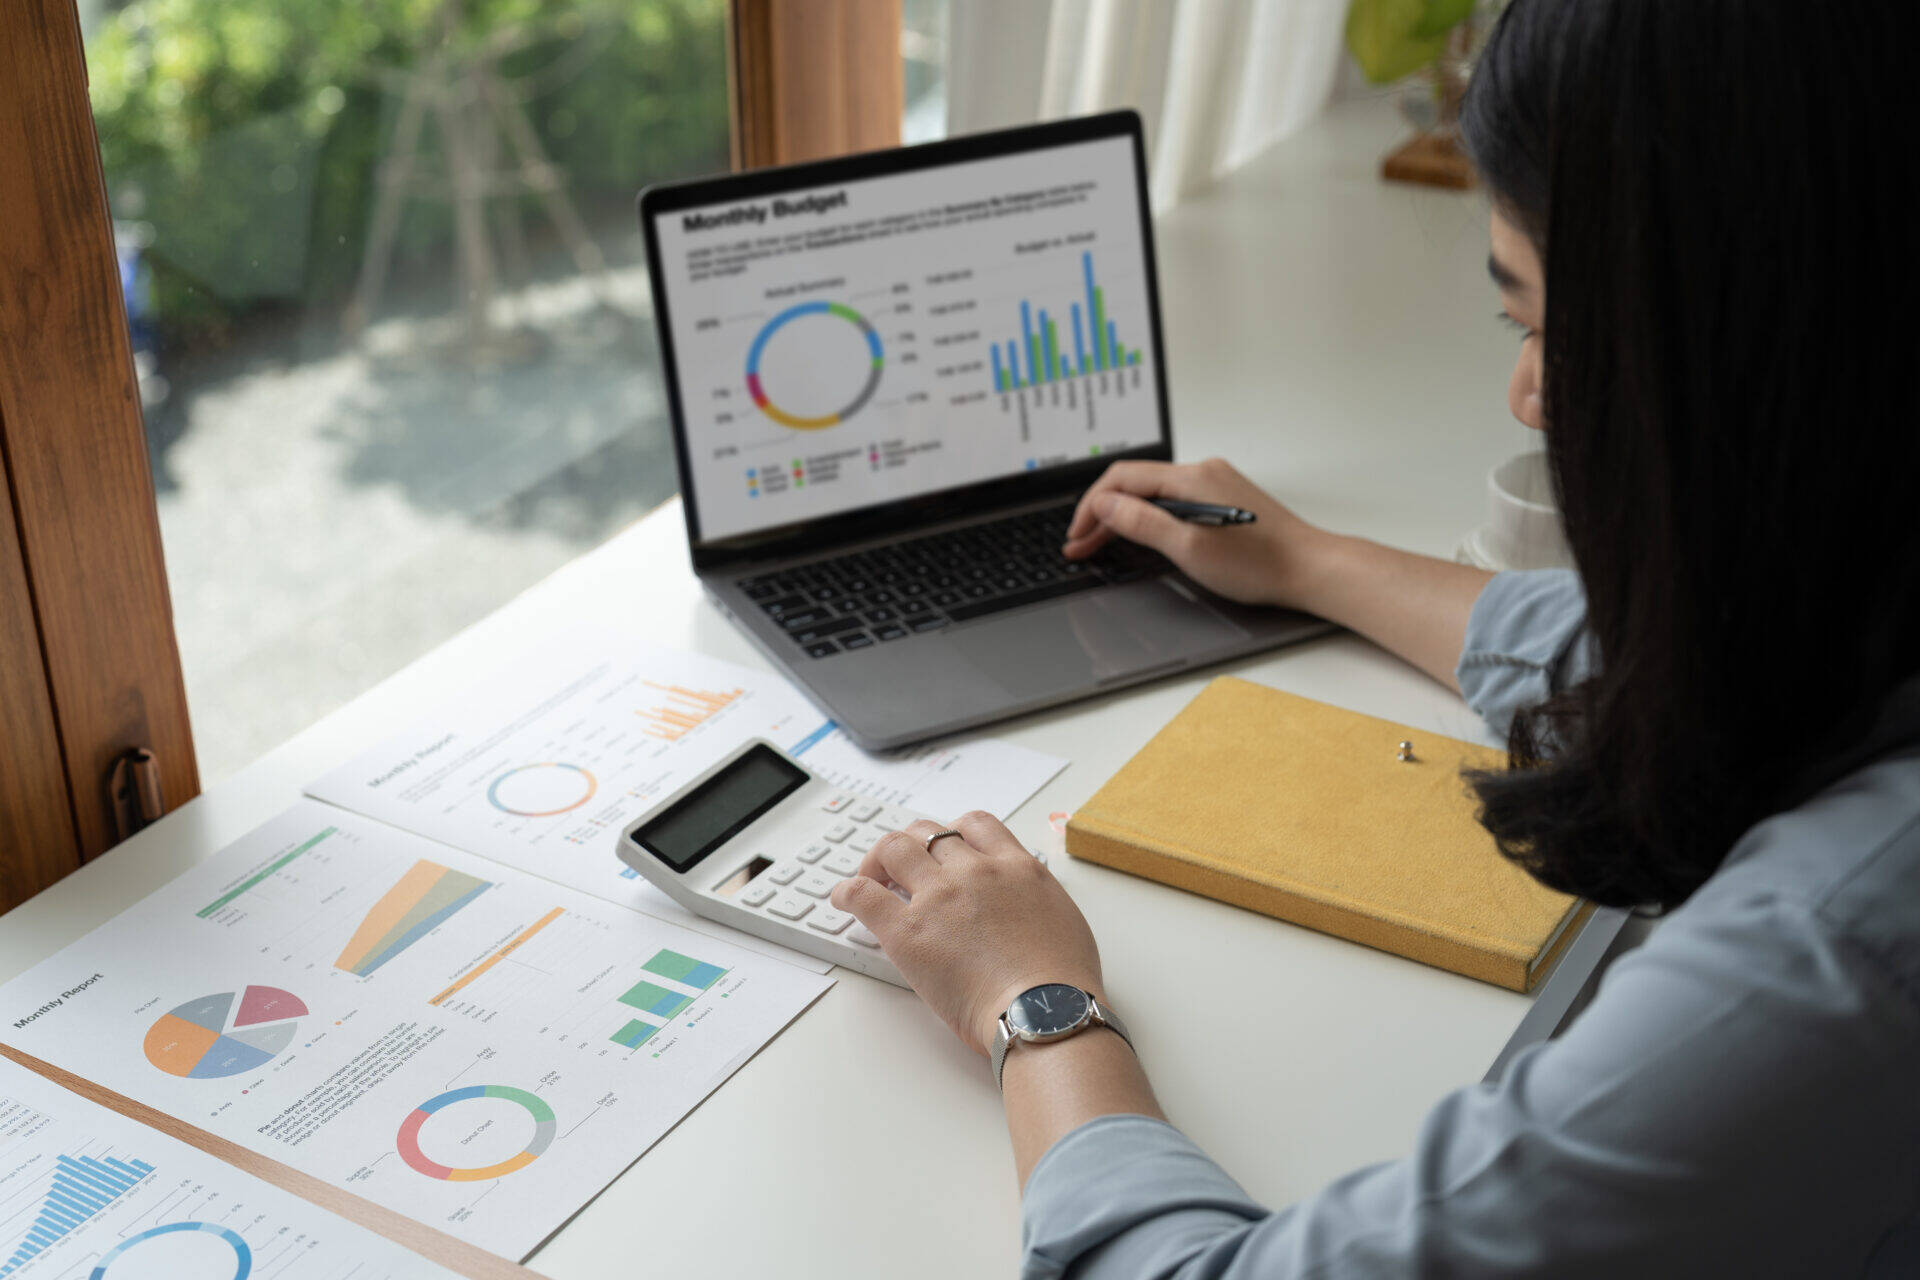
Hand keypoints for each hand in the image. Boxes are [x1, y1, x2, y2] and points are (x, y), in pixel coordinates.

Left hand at [829, 812, 1103, 1055]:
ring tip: (872, 875)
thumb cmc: (1063, 982)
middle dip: (912, 843)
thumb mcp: (1063, 919)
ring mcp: (938, 897)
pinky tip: (843, 898)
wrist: (1046, 1011)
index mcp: (1016, 867)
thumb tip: (1023, 903)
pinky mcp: (907, 931)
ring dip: (879, 858)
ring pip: (895, 848)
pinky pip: (863, 894)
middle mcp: (975, 872)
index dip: (952, 833)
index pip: (974, 825)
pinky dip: (848, 891)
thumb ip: (1035, 899)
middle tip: (903, 865)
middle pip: (928, 832)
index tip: (943, 848)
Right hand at [1062, 457, 1337, 608]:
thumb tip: (1105, 505)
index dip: (1091, 508)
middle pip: (1136, 485)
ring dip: (1123, 517)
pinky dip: (1149, 517)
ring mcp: (1215, 484)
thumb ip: (1143, 522)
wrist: (1311, 569)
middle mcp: (1203, 472)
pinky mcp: (1224, 499)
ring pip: (1153, 494)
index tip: (1076, 536)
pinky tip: (1140, 535)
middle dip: (1102, 515)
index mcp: (1192, 478)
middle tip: (1080, 546)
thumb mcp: (1189, 549)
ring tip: (1101, 544)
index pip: (1123, 479)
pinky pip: (1173, 500)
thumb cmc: (1260, 564)